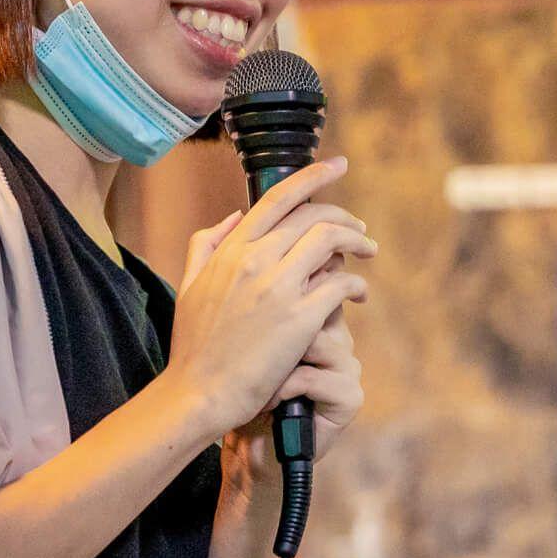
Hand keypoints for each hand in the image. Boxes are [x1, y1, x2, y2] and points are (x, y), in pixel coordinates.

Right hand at [164, 157, 374, 437]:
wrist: (198, 392)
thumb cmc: (194, 345)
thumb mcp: (188, 284)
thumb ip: (206, 244)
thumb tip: (233, 216)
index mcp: (231, 249)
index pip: (278, 197)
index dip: (313, 176)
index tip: (338, 165)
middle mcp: (256, 260)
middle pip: (313, 216)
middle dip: (344, 216)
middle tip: (359, 230)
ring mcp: (279, 288)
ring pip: (331, 241)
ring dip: (357, 242)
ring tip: (367, 252)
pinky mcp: (300, 318)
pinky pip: (341, 285)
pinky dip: (356, 284)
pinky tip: (359, 295)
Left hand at [224, 299, 362, 491]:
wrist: (248, 448)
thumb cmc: (243, 392)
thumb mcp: (247, 339)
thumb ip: (260, 302)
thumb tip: (250, 261)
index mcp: (317, 319)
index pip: (316, 283)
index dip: (290, 289)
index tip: (258, 310)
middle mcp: (338, 339)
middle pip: (321, 307)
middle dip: (283, 329)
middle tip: (256, 354)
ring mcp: (347, 368)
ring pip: (318, 340)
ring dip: (279, 362)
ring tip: (259, 382)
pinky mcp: (349, 397)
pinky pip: (316, 376)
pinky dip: (284, 389)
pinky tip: (268, 401)